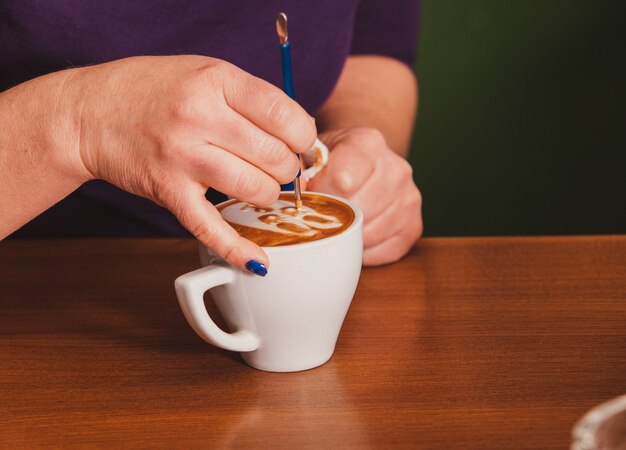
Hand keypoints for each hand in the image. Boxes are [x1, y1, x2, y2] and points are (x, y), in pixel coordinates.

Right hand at [62, 55, 316, 271]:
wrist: (90, 113)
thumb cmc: (153, 90)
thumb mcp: (204, 71)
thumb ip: (249, 98)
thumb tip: (298, 133)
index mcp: (216, 80)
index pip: (284, 114)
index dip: (304, 136)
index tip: (301, 144)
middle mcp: (200, 117)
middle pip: (275, 157)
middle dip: (288, 168)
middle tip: (279, 167)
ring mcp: (183, 156)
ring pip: (255, 190)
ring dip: (269, 196)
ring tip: (260, 188)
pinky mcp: (168, 190)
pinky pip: (210, 227)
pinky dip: (238, 249)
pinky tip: (258, 262)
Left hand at [307, 128, 421, 264]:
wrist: (364, 160)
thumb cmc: (333, 161)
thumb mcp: (313, 155)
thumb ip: (301, 174)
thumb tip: (297, 199)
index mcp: (368, 143)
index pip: (343, 180)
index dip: (320, 196)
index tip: (310, 199)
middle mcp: (396, 169)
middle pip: (358, 210)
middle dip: (333, 218)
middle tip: (321, 216)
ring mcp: (410, 198)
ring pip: (370, 234)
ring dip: (348, 237)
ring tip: (338, 226)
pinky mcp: (414, 225)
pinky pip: (384, 251)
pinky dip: (365, 251)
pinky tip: (355, 237)